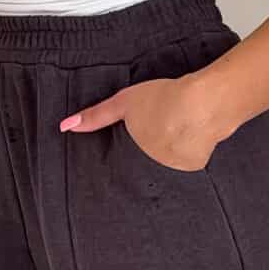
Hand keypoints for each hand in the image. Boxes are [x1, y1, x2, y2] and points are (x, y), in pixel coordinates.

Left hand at [59, 77, 218, 174]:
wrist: (203, 104)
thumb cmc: (164, 99)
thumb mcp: (124, 102)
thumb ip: (96, 116)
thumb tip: (64, 127)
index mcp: (132, 152)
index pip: (123, 165)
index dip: (126, 160)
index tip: (129, 155)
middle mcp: (150, 167)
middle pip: (146, 163)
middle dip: (152, 151)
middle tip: (162, 131)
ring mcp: (173, 170)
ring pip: (168, 164)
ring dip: (172, 152)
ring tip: (180, 131)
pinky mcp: (195, 168)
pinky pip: (189, 161)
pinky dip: (191, 150)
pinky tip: (194, 136)